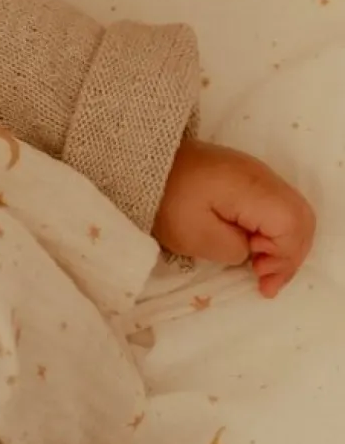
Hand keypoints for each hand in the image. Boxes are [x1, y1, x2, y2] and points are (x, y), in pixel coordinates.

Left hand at [154, 137, 315, 297]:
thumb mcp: (195, 236)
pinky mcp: (246, 177)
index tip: (258, 276)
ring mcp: (256, 174)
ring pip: (292, 212)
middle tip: (264, 280)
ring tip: (259, 268)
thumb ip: (234, 250)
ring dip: (283, 244)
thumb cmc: (165, 200)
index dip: (284, 256)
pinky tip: (253, 248)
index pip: (292, 224)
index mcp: (252, 188)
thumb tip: (251, 252)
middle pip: (301, 218)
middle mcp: (262, 176)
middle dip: (289, 254)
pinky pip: (276, 206)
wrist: (142, 163)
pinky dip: (273, 231)